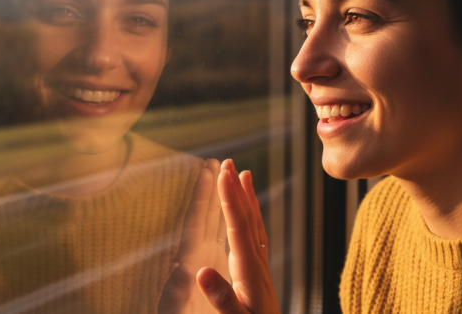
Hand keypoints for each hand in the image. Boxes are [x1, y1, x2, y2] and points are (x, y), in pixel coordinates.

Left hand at [158, 159, 229, 313]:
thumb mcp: (177, 310)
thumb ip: (179, 291)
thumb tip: (184, 272)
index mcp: (188, 262)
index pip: (196, 221)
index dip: (202, 195)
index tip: (208, 171)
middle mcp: (192, 256)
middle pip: (202, 214)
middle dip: (209, 188)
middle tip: (216, 161)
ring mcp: (200, 260)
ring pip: (210, 223)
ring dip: (217, 199)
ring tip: (223, 176)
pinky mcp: (207, 269)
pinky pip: (218, 237)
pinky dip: (224, 219)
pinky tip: (230, 212)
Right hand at [195, 159, 280, 313]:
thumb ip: (222, 298)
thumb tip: (201, 270)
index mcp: (248, 270)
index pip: (238, 226)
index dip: (229, 199)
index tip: (222, 173)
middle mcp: (257, 263)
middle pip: (248, 218)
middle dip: (237, 189)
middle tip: (229, 163)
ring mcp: (260, 267)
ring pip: (255, 224)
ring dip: (247, 198)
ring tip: (244, 175)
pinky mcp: (259, 274)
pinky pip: (256, 236)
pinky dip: (251, 218)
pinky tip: (249, 215)